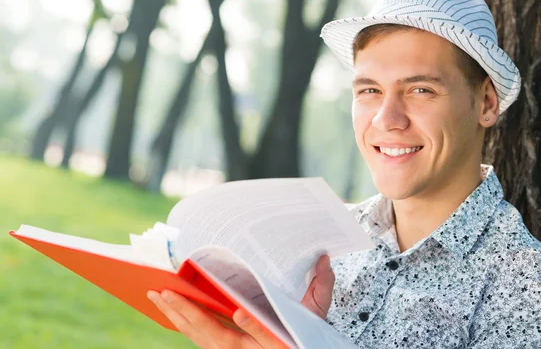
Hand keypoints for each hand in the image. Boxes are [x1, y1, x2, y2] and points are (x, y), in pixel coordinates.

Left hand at [147, 254, 335, 347]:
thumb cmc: (300, 337)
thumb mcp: (315, 316)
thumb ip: (320, 289)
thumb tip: (325, 259)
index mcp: (273, 342)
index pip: (264, 336)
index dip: (252, 327)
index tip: (240, 311)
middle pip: (217, 337)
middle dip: (189, 314)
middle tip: (165, 292)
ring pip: (200, 338)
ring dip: (177, 317)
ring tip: (157, 296)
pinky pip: (197, 338)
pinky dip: (181, 323)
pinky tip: (167, 309)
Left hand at [148, 289, 285, 348]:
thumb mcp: (275, 341)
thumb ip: (257, 328)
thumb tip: (238, 312)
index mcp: (232, 344)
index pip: (202, 322)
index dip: (183, 306)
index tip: (166, 292)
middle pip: (189, 328)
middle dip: (169, 309)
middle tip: (151, 292)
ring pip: (190, 333)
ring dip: (173, 316)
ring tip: (159, 301)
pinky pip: (197, 335)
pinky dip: (185, 323)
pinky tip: (180, 315)